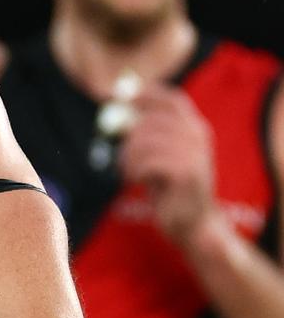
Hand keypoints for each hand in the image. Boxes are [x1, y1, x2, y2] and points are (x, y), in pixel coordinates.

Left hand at [118, 83, 217, 245]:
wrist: (193, 223)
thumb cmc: (171, 188)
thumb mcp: (161, 154)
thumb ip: (148, 131)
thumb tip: (120, 104)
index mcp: (195, 128)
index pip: (172, 100)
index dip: (147, 94)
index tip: (124, 97)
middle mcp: (198, 136)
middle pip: (151, 120)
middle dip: (129, 138)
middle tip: (123, 158)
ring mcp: (194, 153)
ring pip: (146, 140)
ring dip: (129, 157)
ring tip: (129, 171)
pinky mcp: (187, 172)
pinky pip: (149, 161)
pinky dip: (136, 170)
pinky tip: (137, 180)